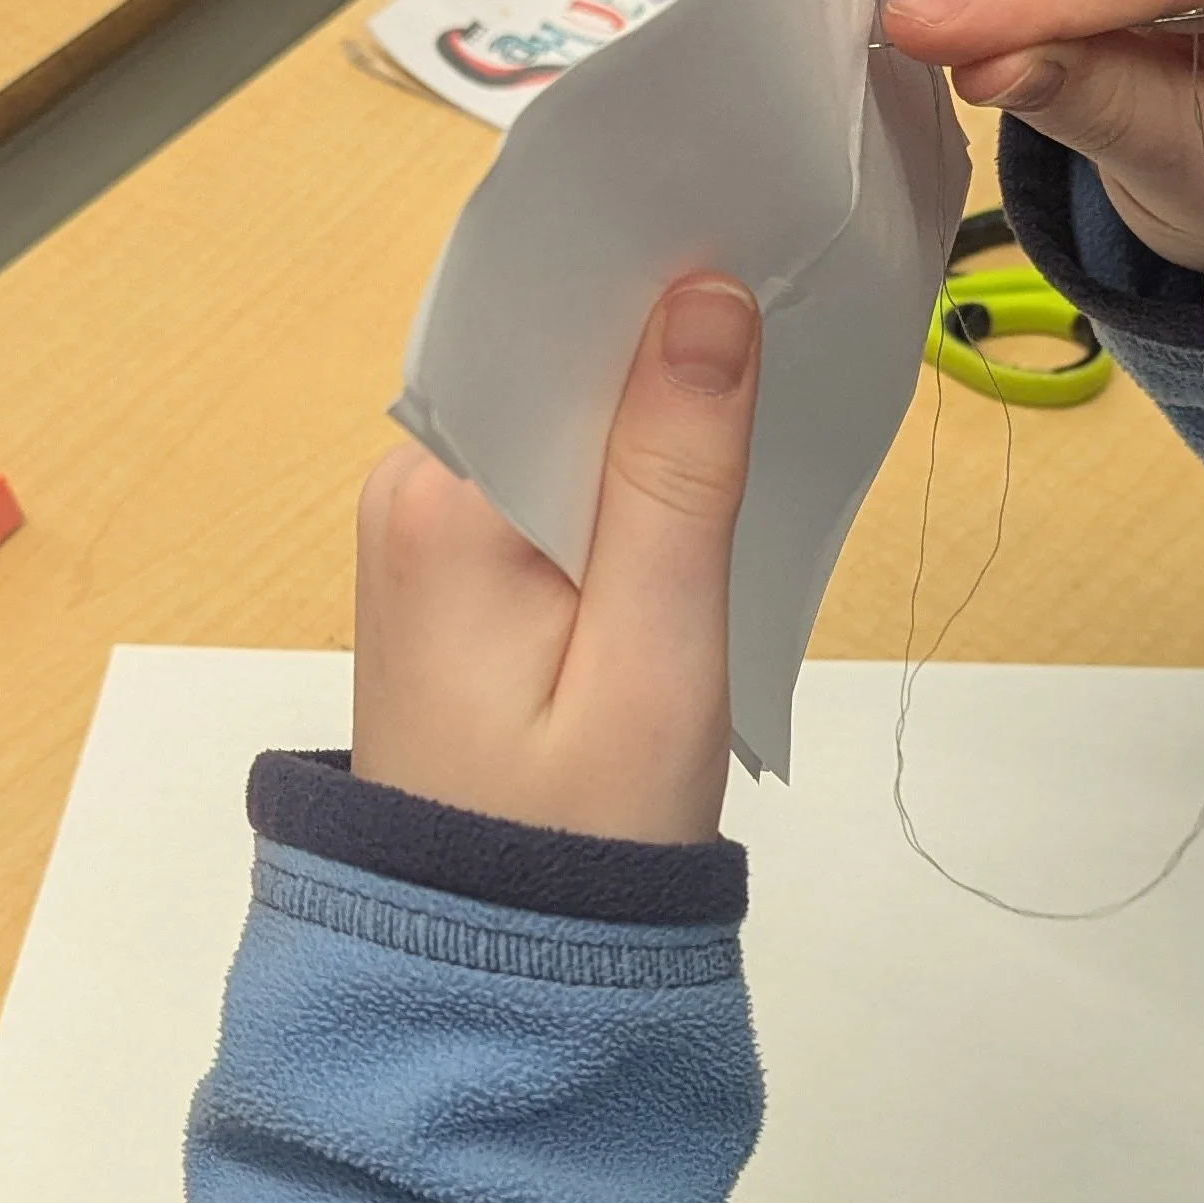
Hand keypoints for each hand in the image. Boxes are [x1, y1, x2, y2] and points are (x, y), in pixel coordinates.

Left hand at [351, 276, 759, 842]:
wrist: (483, 982)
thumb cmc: (574, 845)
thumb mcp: (653, 659)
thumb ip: (677, 474)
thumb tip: (706, 293)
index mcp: (440, 500)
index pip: (546, 324)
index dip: (650, 268)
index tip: (754, 220)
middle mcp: (411, 494)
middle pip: (552, 360)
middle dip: (663, 331)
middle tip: (792, 295)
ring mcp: (429, 536)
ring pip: (563, 417)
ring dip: (656, 401)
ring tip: (768, 369)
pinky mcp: (462, 578)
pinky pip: (556, 478)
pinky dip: (633, 468)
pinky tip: (706, 469)